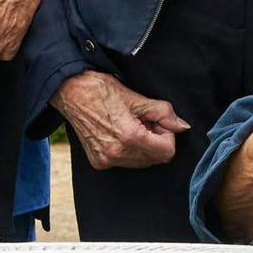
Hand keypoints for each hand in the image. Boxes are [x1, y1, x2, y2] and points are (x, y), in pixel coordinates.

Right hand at [53, 69, 187, 170]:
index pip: (166, 152)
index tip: (158, 121)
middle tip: (144, 120)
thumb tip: (181, 126)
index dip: (168, 135)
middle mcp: (117, 153)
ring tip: (131, 125)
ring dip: (143, 146)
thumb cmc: (100, 90)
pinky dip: (129, 150)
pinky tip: (119, 132)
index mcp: (129, 137)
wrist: (70, 91)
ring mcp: (106, 160)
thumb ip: (163, 113)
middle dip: (156, 140)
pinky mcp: (98, 161)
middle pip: (155, 159)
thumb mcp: (136, 98)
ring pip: (141, 162)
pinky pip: (125, 161)